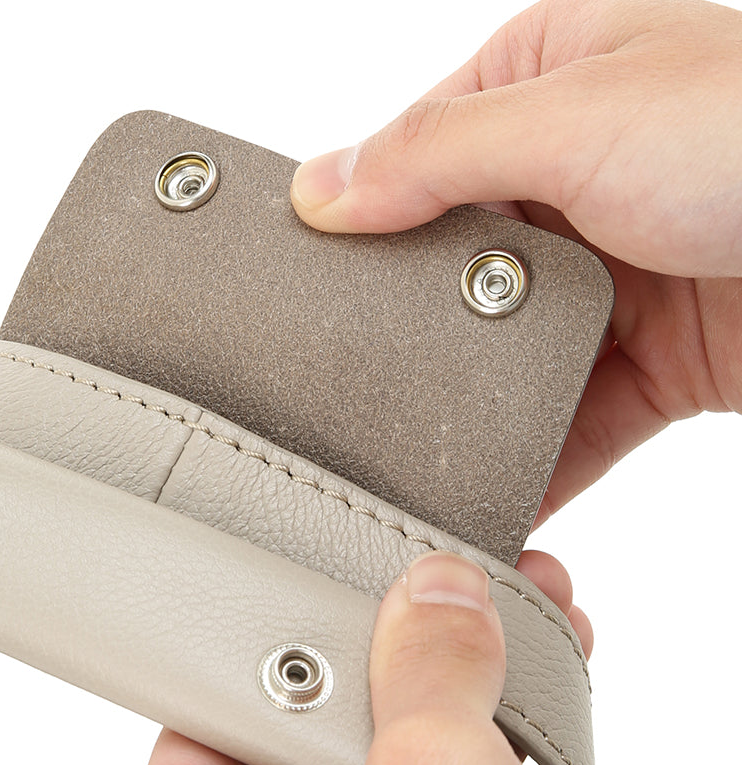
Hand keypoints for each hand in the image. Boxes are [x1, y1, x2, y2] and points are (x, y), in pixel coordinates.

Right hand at [290, 0, 741, 526]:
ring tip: (403, 455)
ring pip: (502, 355)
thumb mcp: (581, 114)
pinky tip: (485, 494)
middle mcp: (573, 177)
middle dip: (408, 331)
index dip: (357, 221)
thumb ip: (437, 155)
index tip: (302, 285)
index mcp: (548, 82)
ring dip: (466, 405)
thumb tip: (320, 190)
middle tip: (346, 383)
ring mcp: (610, 276)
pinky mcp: (649, 364)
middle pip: (449, 270)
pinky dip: (530, 461)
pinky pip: (567, 421)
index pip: (411, 157)